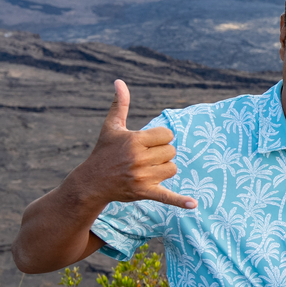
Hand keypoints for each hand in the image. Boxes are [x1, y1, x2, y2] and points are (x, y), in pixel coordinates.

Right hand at [81, 80, 195, 208]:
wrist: (91, 182)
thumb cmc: (104, 151)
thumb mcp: (111, 127)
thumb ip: (120, 104)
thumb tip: (119, 81)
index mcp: (134, 140)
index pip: (168, 135)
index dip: (160, 138)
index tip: (147, 143)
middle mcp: (139, 158)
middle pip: (172, 152)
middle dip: (161, 154)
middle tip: (144, 158)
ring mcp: (142, 176)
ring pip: (172, 168)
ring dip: (164, 169)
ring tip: (146, 170)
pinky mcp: (144, 192)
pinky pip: (167, 196)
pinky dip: (180, 201)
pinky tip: (193, 205)